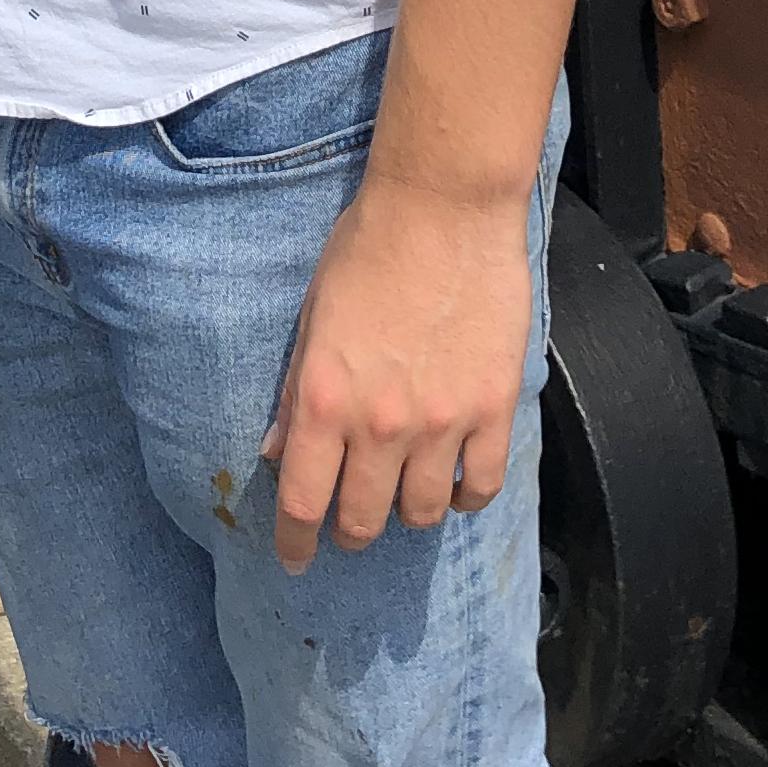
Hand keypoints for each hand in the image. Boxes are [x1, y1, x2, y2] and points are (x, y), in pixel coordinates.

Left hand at [260, 172, 533, 571]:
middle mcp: (379, 422)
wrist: (443, 207)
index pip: (301, 500)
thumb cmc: (368, 247)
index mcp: (323, 396)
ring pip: (422, 513)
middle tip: (351, 521)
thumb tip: (275, 448)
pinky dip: (465, 494)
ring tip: (404, 486)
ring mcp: (441, 421)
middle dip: (350, 531)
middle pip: (362, 521)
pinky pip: (481, 487)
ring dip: (407, 509)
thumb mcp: (313, 315)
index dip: (294, 542)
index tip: (294, 559)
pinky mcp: (493, 409)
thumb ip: (295, 388)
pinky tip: (455, 476)